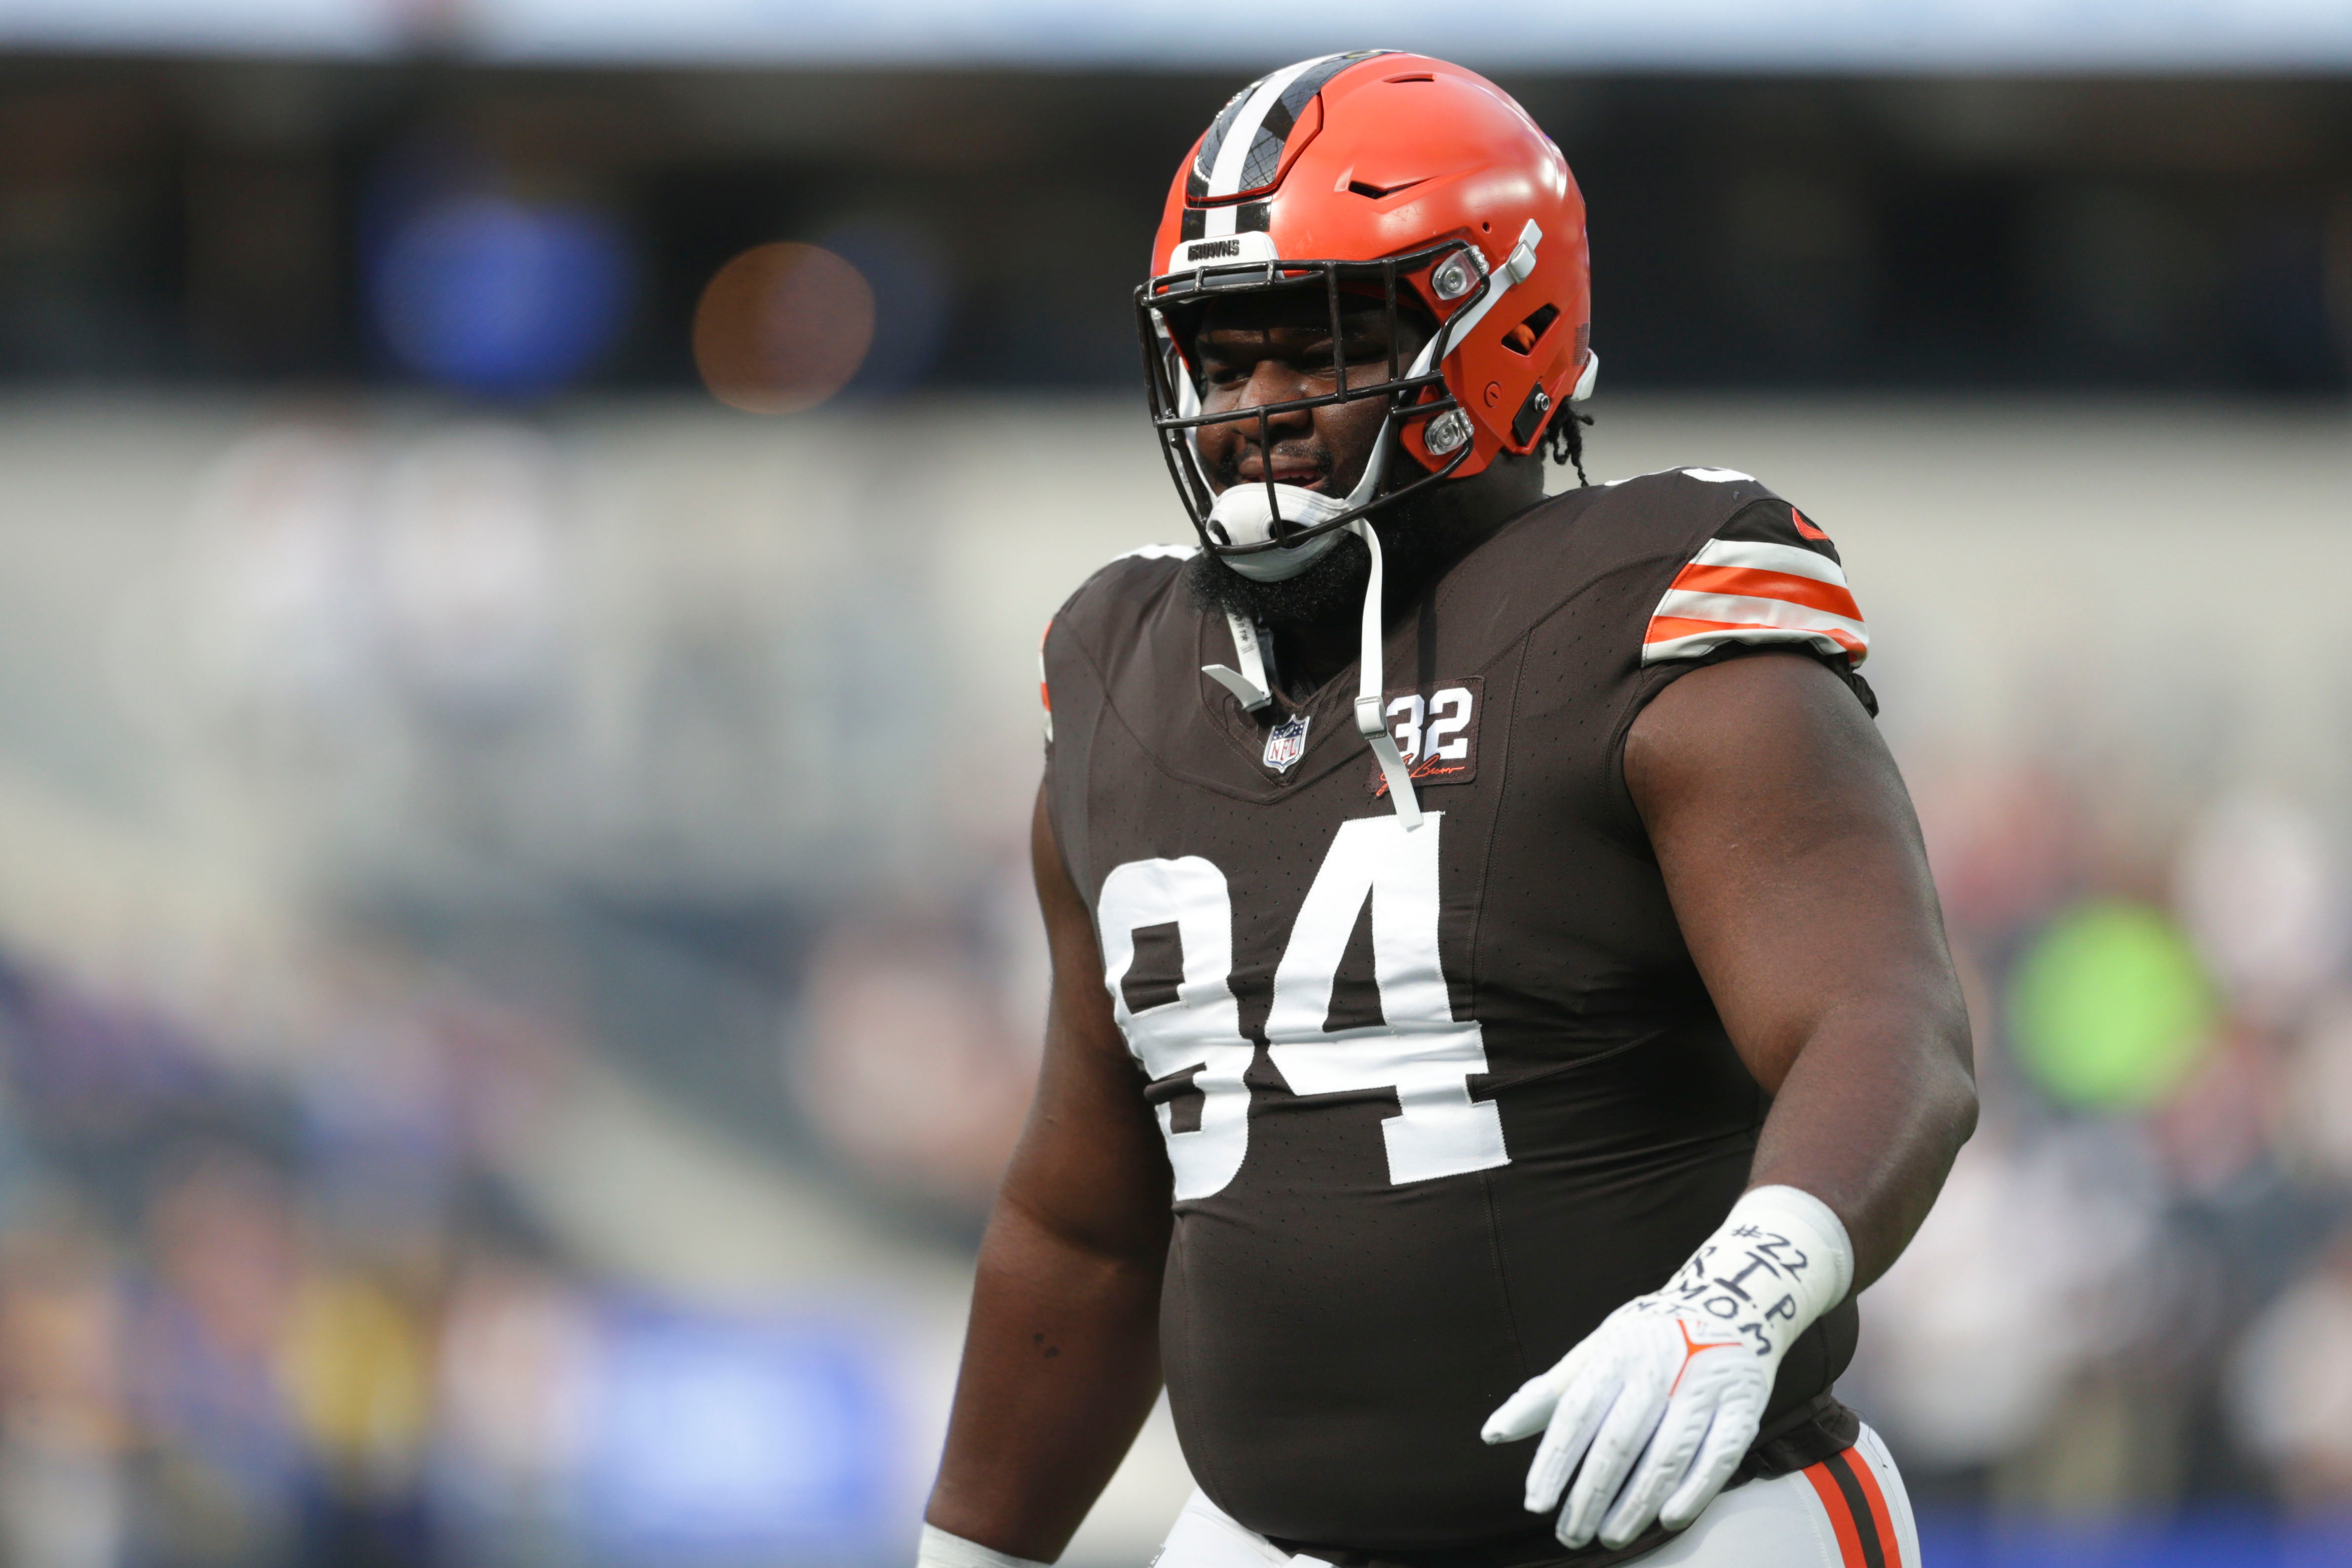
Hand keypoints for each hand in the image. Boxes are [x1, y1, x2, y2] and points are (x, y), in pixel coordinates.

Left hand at [1479, 1187, 1853, 1550]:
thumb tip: (1493, 1434)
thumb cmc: (1647, 1337)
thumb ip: (1547, 1394)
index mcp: (1617, 1350)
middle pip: (1619, 1442)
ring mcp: (1705, 1386)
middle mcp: (1661, 1367)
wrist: (1732, 1302)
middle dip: (1590, 1496)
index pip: (1577, 1413)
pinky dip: (1693, 1493)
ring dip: (1635, 1505)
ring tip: (1609, 1537)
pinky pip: (1717, 1458)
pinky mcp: (1744, 1406)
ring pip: (1666, 1457)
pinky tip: (1666, 1520)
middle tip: (1569, 1535)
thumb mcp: (1596, 1350)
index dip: (1554, 1461)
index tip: (1536, 1504)